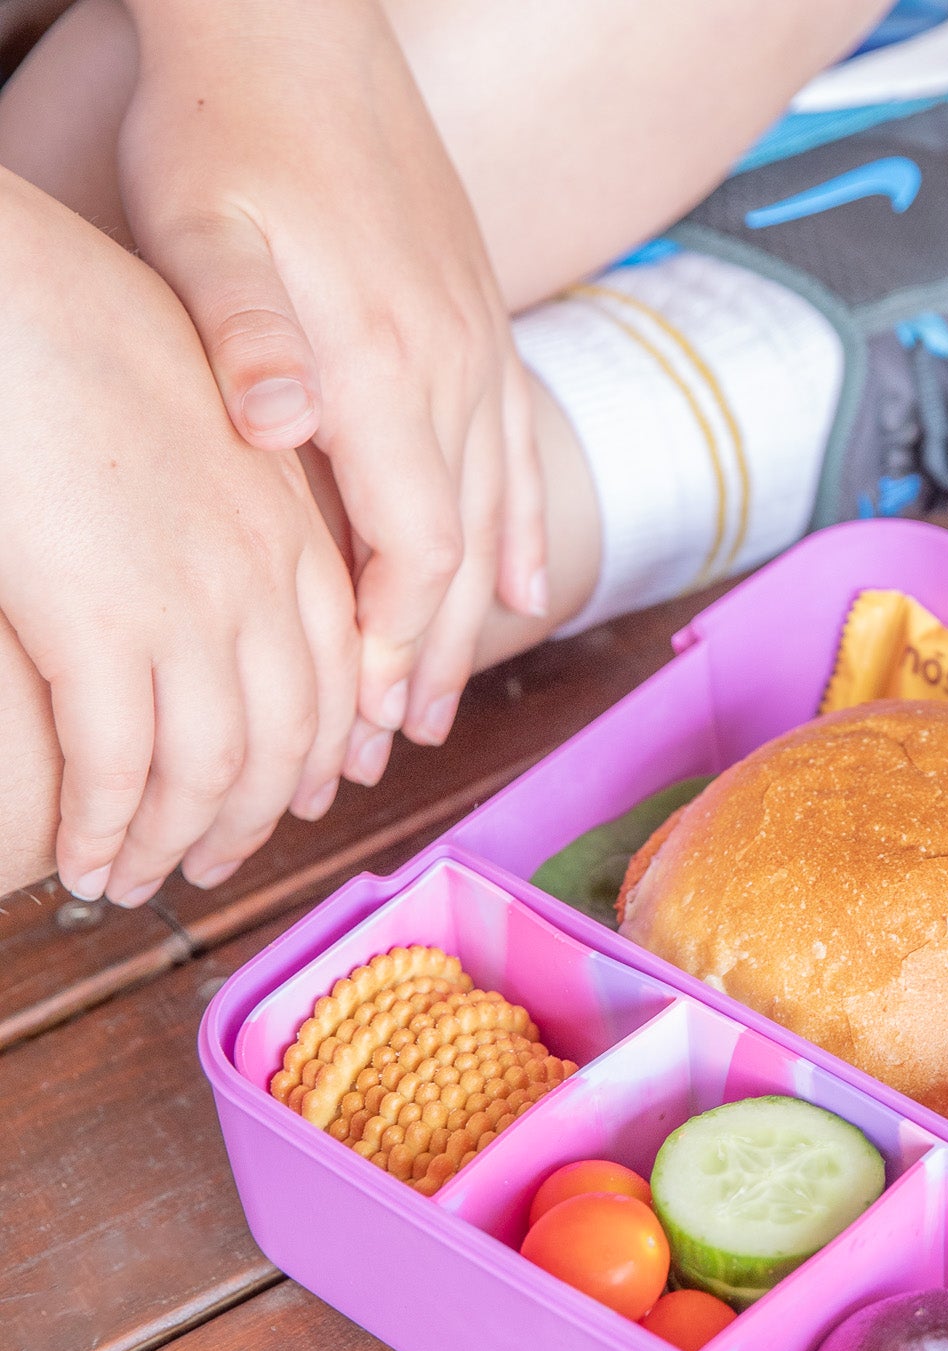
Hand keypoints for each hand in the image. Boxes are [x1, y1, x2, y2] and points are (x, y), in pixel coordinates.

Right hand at [0, 169, 358, 903]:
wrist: (7, 290)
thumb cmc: (79, 336)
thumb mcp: (198, 426)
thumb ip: (235, 511)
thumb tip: (219, 576)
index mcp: (300, 537)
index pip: (334, 682)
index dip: (312, 759)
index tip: (293, 803)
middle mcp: (267, 584)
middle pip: (283, 745)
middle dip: (248, 821)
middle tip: (209, 865)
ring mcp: (191, 608)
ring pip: (207, 772)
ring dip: (172, 844)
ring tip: (134, 882)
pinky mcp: (100, 624)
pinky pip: (118, 765)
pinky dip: (105, 827)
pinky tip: (82, 862)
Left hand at [118, 0, 547, 771]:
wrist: (302, 19)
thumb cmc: (230, 125)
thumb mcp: (207, 223)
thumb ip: (246, 334)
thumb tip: (279, 427)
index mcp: (387, 370)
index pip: (413, 549)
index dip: (394, 644)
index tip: (363, 720)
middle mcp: (454, 377)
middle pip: (459, 557)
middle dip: (426, 661)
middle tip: (386, 747)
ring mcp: (480, 357)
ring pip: (493, 522)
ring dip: (469, 619)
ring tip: (438, 702)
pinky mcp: (483, 332)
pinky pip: (520, 460)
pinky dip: (525, 538)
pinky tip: (526, 593)